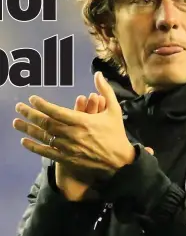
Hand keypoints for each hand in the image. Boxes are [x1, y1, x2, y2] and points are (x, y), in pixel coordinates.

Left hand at [13, 71, 153, 200]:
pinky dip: (34, 147)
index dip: (42, 104)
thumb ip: (105, 91)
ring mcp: (68, 148)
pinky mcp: (67, 159)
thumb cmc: (116, 134)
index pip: (56, 111)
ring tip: (16, 122)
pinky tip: (24, 142)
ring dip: (28, 129)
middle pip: (46, 123)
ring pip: (44, 137)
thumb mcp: (114, 110)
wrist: (119, 162)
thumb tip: (98, 74)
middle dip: (30, 114)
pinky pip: (47, 153)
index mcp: (82, 121)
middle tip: (18, 107)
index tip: (32, 99)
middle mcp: (72, 134)